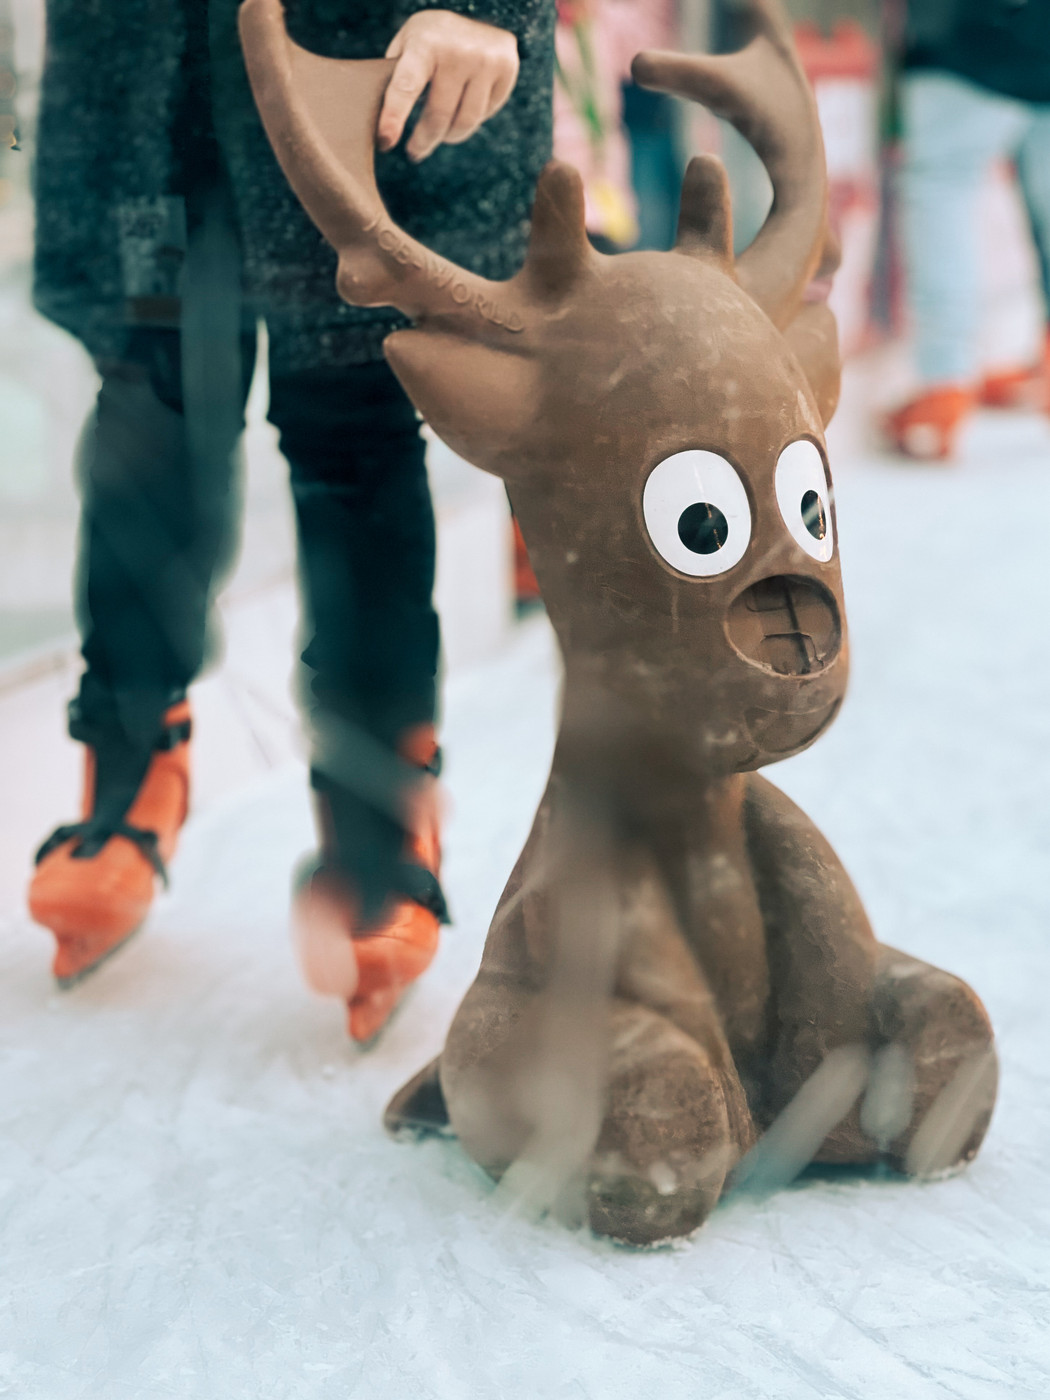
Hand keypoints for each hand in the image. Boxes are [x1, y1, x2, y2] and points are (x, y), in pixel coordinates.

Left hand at [377, 10, 519, 162]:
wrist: (483, 8)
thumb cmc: (435, 36)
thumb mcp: (409, 42)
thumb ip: (397, 75)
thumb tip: (385, 122)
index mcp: (425, 43)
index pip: (406, 87)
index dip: (394, 117)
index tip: (386, 141)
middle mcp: (458, 51)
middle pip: (438, 117)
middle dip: (423, 141)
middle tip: (414, 152)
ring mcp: (485, 61)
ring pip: (464, 122)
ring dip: (448, 136)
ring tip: (440, 135)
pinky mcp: (505, 70)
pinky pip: (485, 114)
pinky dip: (472, 119)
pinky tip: (464, 109)